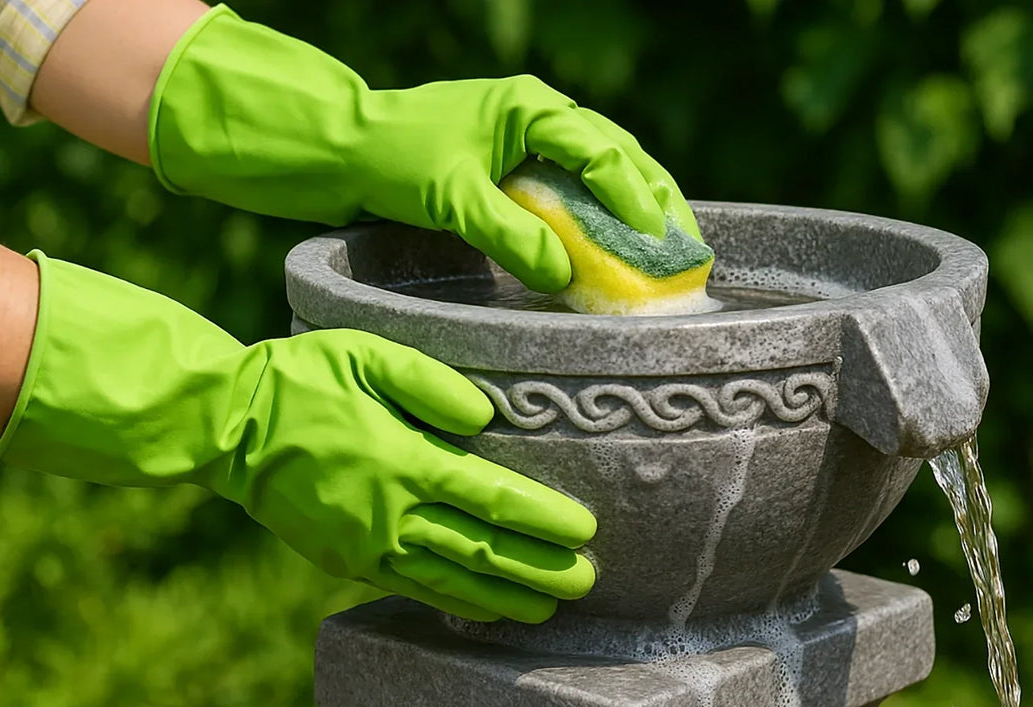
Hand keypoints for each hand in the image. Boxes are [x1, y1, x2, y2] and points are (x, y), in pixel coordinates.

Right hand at [0, 253, 595, 622]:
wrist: (225, 426)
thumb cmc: (302, 378)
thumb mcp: (366, 353)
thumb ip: (431, 382)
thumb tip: (485, 418)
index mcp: (403, 460)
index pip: (490, 499)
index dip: (542, 520)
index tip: (586, 530)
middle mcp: (390, 513)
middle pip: (481, 551)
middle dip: (539, 569)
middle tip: (586, 582)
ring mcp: (367, 546)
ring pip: (452, 580)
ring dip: (506, 596)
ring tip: (550, 608)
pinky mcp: (347, 561)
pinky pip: (413, 587)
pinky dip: (456, 601)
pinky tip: (488, 608)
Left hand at [148, 5, 700, 291]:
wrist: (345, 149)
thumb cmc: (394, 162)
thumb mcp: (452, 200)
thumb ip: (510, 234)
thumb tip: (565, 274)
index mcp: (530, 107)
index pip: (600, 150)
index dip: (634, 196)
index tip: (657, 239)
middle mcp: (540, 114)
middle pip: (619, 153)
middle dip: (656, 199)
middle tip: (687, 247)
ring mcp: (533, 136)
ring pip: (605, 167)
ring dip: (637, 206)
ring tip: (669, 250)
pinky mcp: (522, 163)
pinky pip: (578, 185)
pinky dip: (605, 215)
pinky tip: (620, 247)